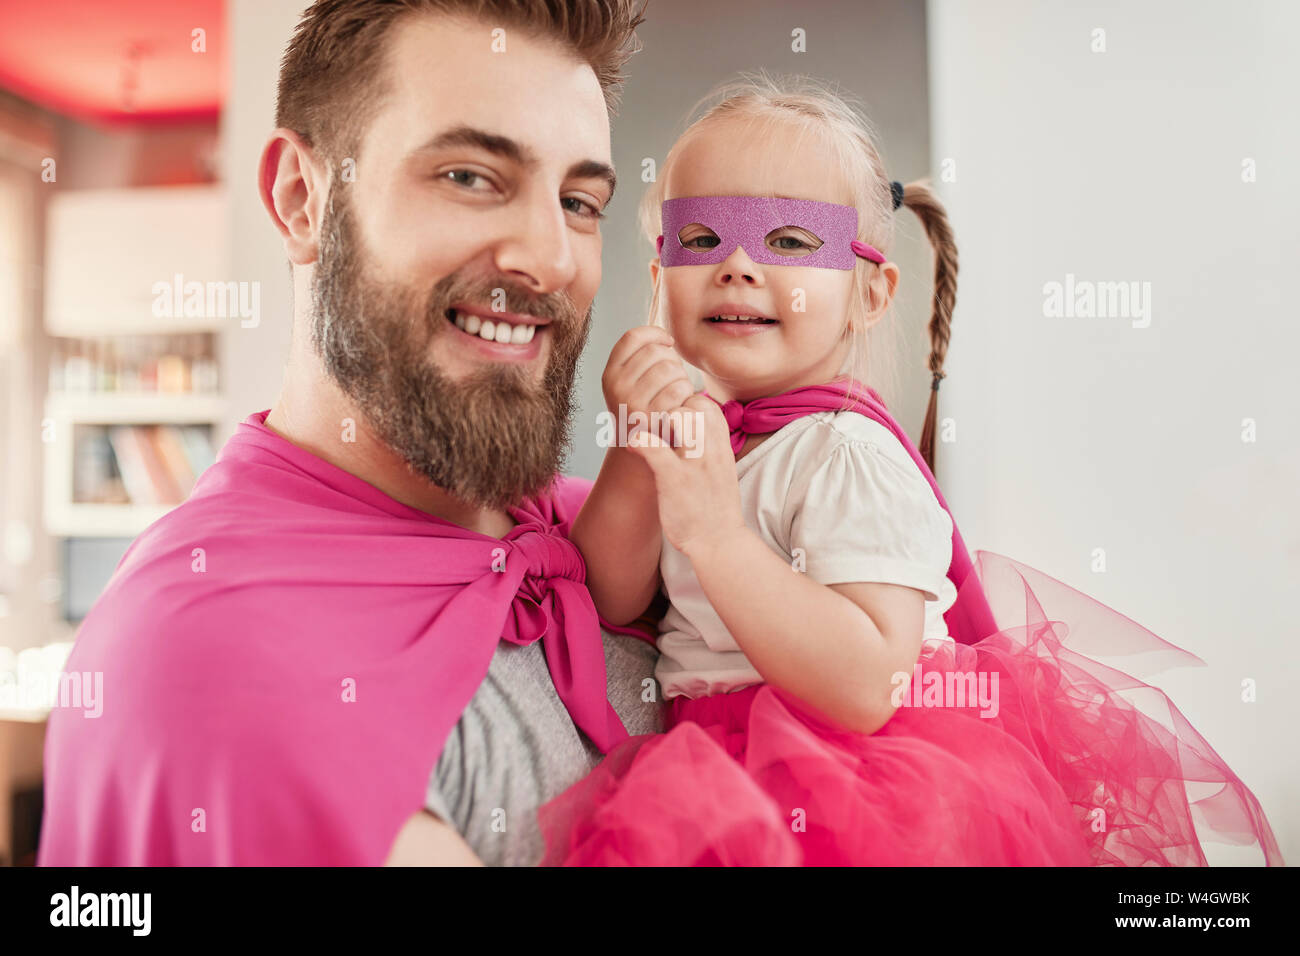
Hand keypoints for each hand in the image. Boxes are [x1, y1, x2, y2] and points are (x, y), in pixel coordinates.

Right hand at [602, 326, 694, 445]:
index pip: (633, 337)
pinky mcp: (652, 419)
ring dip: (682, 377)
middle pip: (655, 351)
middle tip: (674, 377)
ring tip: (678, 391)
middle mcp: (616, 387)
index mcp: (610, 374)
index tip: (668, 343)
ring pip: (670, 368)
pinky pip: (679, 390)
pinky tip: (682, 404)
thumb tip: (666, 337)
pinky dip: (688, 394)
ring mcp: (632, 403)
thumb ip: (641, 359)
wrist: (643, 452)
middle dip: (672, 360)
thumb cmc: (645, 409)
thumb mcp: (631, 384)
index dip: (655, 333)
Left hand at [625, 394, 746, 559]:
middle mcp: (712, 449)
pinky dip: (640, 441)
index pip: (703, 402)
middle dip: (668, 409)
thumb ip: (708, 443)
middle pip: (690, 403)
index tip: (670, 422)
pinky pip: (654, 446)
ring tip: (648, 436)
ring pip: (676, 416)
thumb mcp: (720, 467)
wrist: (719, 541)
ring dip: (656, 421)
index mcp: (722, 445)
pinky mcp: (675, 479)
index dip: (682, 405)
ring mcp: (694, 463)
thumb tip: (688, 420)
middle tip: (656, 429)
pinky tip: (635, 446)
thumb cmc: (715, 505)